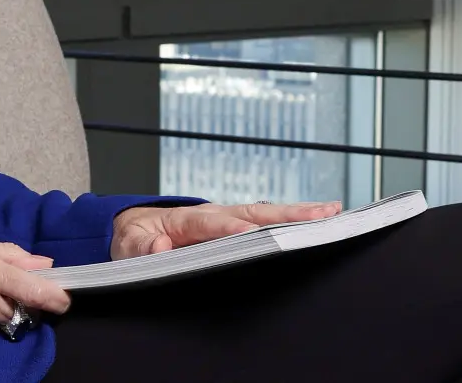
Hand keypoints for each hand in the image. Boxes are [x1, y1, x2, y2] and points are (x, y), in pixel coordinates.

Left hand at [111, 200, 342, 259]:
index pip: (210, 223)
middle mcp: (213, 214)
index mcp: (185, 219)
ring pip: (266, 215)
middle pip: (252, 213)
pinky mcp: (236, 227)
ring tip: (332, 214)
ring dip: (298, 215)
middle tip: (320, 214)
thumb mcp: (128, 246)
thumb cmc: (134, 238)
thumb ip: (142, 249)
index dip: (229, 229)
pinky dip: (293, 221)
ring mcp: (227, 219)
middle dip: (285, 214)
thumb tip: (160, 246)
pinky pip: (266, 224)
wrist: (136, 229)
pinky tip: (320, 222)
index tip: (250, 234)